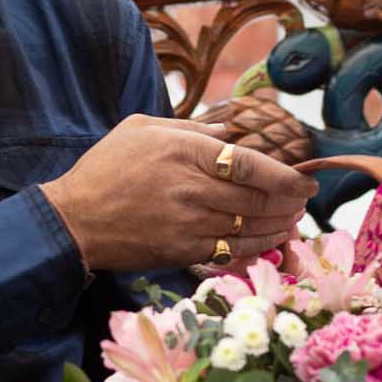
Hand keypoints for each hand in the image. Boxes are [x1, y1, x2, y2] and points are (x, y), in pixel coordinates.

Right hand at [40, 117, 317, 270]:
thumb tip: (231, 132)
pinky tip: (270, 242)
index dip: (286, 176)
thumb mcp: (142, 128)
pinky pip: (233, 252)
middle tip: (304, 200)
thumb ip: (191, 129)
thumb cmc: (107, 168)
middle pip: (259, 199)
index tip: (306, 180)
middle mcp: (193, 188)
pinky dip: (257, 248)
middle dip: (290, 202)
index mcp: (186, 152)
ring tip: (293, 220)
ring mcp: (190, 224)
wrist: (75, 219)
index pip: (252, 164)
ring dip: (279, 225)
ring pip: (251, 228)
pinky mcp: (184, 252)